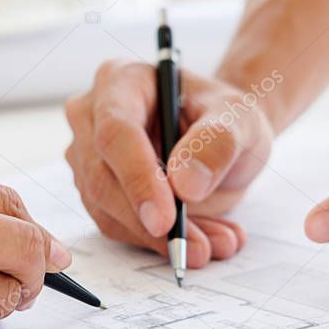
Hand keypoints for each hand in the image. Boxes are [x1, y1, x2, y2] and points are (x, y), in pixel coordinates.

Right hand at [65, 60, 274, 266]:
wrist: (226, 139)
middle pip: (102, 177)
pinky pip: (119, 227)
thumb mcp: (240, 121)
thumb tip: (184, 185)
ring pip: (108, 211)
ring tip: (215, 242)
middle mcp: (93, 116)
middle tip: (197, 247)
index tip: (165, 219)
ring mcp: (89, 157)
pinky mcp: (98, 192)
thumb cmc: (227, 118)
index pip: (115, 132)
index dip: (138, 178)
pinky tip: (201, 241)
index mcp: (121, 81)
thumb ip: (216, 145)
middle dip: (149, 222)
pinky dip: (159, 243)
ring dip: (161, 239)